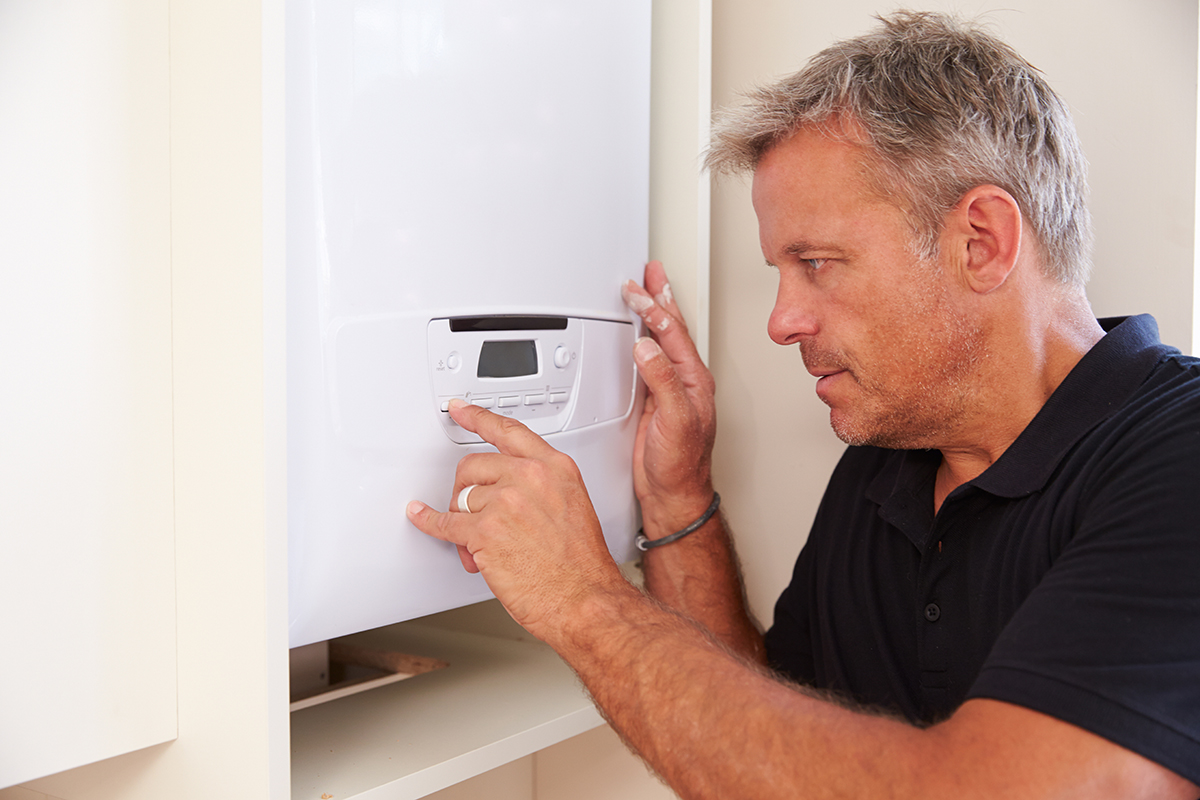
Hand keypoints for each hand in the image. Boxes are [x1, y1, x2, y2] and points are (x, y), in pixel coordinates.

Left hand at [406, 400, 627, 641]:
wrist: (584, 599)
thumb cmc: (581, 565)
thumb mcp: (573, 507)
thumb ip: (542, 488)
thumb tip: (509, 493)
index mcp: (555, 469)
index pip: (509, 431)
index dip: (479, 417)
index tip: (462, 410)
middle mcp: (529, 478)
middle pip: (475, 465)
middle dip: (468, 489)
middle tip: (474, 512)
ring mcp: (505, 502)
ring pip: (461, 498)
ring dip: (463, 520)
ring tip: (478, 545)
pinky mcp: (484, 531)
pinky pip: (444, 522)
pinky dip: (428, 521)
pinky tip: (421, 516)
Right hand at [622, 261, 716, 533]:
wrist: (672, 495)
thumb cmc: (681, 465)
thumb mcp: (675, 420)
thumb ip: (662, 382)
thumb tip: (647, 347)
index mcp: (693, 380)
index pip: (671, 333)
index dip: (652, 308)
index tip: (634, 291)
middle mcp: (684, 381)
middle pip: (671, 328)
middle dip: (659, 297)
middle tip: (649, 272)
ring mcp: (669, 390)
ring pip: (661, 340)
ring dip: (653, 313)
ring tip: (647, 289)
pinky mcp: (654, 401)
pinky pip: (647, 359)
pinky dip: (641, 339)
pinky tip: (635, 333)